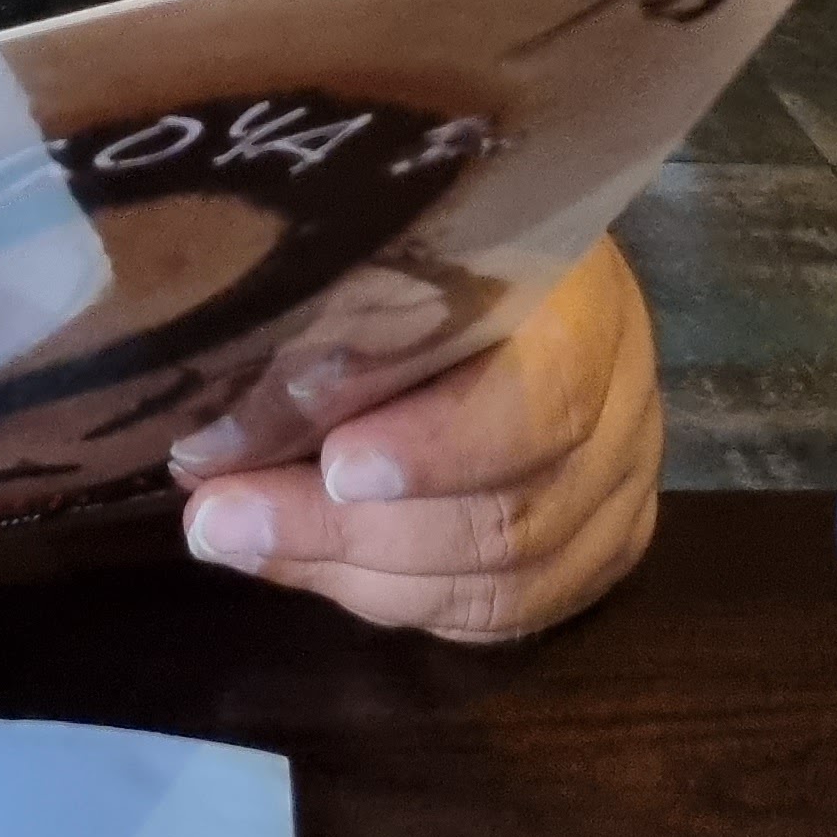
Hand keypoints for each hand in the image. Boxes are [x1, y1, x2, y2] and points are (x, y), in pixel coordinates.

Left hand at [171, 239, 661, 640]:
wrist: (534, 241)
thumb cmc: (440, 223)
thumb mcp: (400, 227)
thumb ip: (339, 304)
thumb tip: (214, 415)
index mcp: (585, 301)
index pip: (542, 399)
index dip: (442, 448)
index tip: (337, 464)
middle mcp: (621, 407)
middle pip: (506, 512)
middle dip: (348, 529)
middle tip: (222, 518)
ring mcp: (620, 490)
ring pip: (503, 581)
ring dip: (353, 572)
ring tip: (237, 539)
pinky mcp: (600, 550)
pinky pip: (503, 613)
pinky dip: (400, 600)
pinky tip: (309, 567)